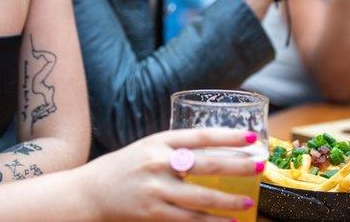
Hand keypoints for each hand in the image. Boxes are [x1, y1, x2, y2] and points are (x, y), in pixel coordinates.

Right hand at [77, 128, 262, 220]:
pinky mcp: (152, 212)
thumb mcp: (147, 148)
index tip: (250, 137)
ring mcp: (155, 189)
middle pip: (206, 164)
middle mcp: (158, 162)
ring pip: (201, 197)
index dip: (227, 136)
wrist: (90, 191)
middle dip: (237, 165)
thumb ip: (174, 149)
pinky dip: (210, 221)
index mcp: (159, 141)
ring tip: (249, 201)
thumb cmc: (124, 167)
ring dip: (229, 200)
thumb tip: (213, 151)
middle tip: (259, 165)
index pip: (199, 136)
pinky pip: (188, 219)